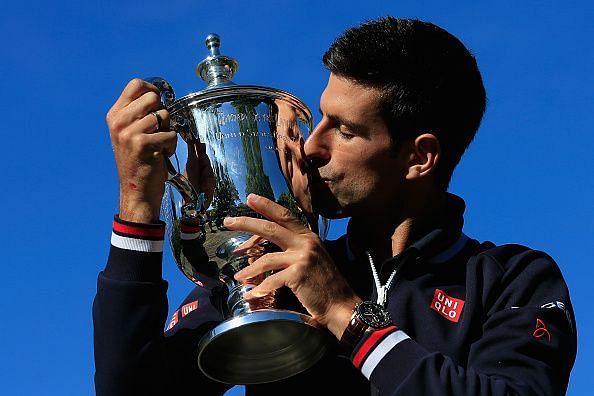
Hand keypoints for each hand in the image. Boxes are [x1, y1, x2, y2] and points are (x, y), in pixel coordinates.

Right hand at [106, 78, 176, 222]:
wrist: (136, 191)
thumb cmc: (139, 162)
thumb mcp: (130, 133)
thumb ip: (139, 113)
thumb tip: (158, 93)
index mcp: (114, 115)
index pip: (136, 84)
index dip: (152, 89)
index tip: (158, 103)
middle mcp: (119, 122)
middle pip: (153, 97)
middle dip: (163, 113)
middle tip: (158, 131)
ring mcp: (129, 133)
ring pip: (164, 116)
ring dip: (168, 132)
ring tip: (159, 145)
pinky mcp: (142, 144)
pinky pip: (170, 134)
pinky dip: (171, 145)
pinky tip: (162, 155)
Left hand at [225, 194, 360, 338]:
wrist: (341, 304)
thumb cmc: (325, 285)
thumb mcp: (313, 258)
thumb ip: (295, 248)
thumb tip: (267, 247)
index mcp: (308, 236)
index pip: (284, 215)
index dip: (266, 205)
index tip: (249, 198)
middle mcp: (306, 243)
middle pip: (270, 228)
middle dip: (246, 223)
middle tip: (228, 221)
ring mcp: (302, 258)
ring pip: (266, 258)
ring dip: (249, 269)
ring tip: (238, 276)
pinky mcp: (299, 274)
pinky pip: (272, 280)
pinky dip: (260, 289)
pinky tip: (252, 294)